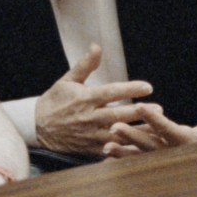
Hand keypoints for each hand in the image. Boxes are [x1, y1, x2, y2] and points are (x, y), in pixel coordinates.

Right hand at [34, 44, 153, 155]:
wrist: (37, 127)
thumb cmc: (54, 101)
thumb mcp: (67, 80)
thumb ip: (85, 65)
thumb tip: (97, 46)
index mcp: (84, 98)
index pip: (111, 92)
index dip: (130, 89)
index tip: (147, 87)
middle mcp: (88, 117)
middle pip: (118, 115)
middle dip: (139, 112)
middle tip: (159, 109)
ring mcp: (90, 135)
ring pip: (118, 135)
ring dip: (138, 133)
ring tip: (157, 130)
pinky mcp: (90, 149)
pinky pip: (111, 150)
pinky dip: (127, 149)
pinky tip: (142, 149)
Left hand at [102, 93, 196, 157]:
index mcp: (185, 141)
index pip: (167, 129)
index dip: (154, 119)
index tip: (140, 107)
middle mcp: (171, 154)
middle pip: (149, 144)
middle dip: (132, 136)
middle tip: (115, 127)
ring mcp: (161, 162)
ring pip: (139, 156)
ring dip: (123, 152)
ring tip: (106, 147)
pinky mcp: (153, 167)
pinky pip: (135, 166)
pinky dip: (122, 164)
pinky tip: (106, 162)